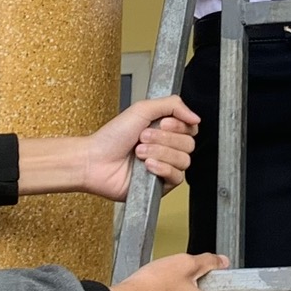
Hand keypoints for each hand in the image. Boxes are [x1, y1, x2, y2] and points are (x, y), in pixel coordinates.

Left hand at [74, 94, 198, 198]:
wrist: (95, 161)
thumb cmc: (112, 137)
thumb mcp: (142, 109)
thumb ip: (172, 105)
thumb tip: (195, 116)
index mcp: (164, 130)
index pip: (190, 128)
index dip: (179, 126)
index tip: (162, 123)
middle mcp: (166, 148)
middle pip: (188, 144)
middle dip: (164, 139)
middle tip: (142, 137)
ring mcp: (164, 167)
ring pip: (184, 160)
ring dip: (159, 153)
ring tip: (139, 152)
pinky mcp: (161, 185)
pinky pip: (176, 177)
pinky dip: (161, 168)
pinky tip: (147, 166)